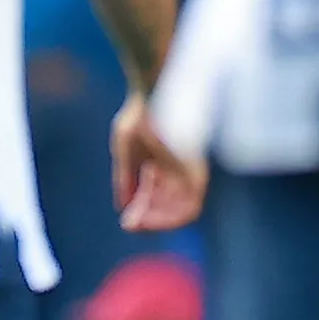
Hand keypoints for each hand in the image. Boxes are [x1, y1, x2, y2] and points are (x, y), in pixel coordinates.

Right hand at [110, 94, 204, 230]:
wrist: (152, 94)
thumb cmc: (139, 114)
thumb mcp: (126, 149)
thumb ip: (125, 178)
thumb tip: (122, 207)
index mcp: (165, 164)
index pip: (157, 197)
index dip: (142, 211)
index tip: (127, 221)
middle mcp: (180, 170)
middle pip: (168, 205)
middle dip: (148, 218)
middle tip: (130, 225)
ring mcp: (190, 170)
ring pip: (182, 209)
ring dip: (160, 221)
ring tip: (139, 224)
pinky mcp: (196, 171)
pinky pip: (191, 205)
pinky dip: (171, 217)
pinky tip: (152, 218)